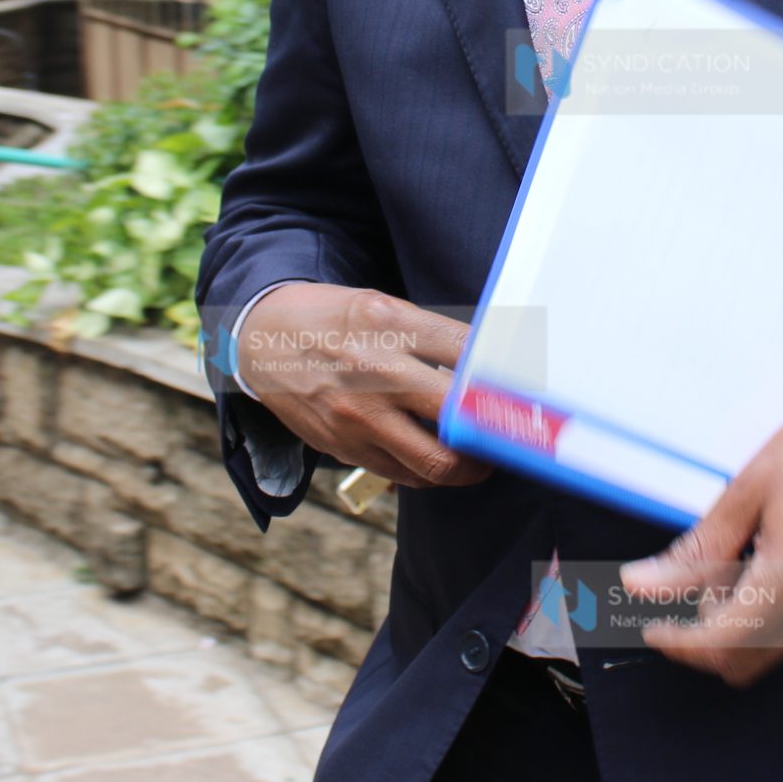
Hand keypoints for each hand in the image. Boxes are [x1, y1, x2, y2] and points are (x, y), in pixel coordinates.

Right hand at [233, 284, 491, 489]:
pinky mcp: (344, 447)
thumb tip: (487, 369)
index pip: (467, 352)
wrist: (261, 341)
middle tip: (506, 433)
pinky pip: (402, 474)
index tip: (521, 390)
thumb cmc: (332, 319)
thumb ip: (432, 336)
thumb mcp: (382, 307)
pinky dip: (426, 471)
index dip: (501, 376)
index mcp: (390, 323)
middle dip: (492, 432)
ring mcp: (358, 416)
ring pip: (434, 462)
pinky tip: (434, 456)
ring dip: (465, 465)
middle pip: (457, 416)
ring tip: (475, 454)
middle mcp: (375, 371)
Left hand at [619, 374, 782, 687]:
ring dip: (737, 627)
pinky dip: (768, 614)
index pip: (720, 644)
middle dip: (705, 639)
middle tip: (684, 592)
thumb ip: (696, 550)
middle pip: (745, 663)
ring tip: (727, 565)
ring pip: (771, 651)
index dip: (678, 642)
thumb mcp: (748, 489)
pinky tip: (761, 564)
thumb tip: (647, 583)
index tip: (655, 626)